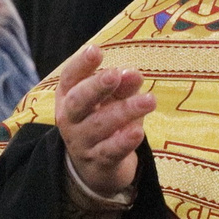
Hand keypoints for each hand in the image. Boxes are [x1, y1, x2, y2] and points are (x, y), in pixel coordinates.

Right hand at [56, 45, 153, 201]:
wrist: (96, 168)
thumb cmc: (103, 121)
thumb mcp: (113, 99)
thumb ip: (123, 85)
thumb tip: (134, 74)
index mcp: (69, 96)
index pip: (69, 77)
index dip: (81, 64)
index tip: (96, 50)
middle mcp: (70, 119)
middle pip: (77, 101)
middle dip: (96, 87)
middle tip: (114, 74)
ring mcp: (81, 142)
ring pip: (99, 126)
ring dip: (124, 111)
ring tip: (149, 100)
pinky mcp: (98, 163)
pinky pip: (110, 151)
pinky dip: (124, 142)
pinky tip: (138, 131)